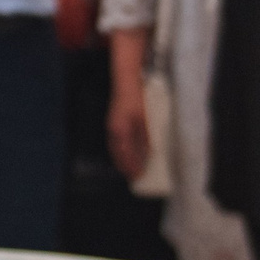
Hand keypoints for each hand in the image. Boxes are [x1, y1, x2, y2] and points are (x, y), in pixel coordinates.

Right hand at [107, 62, 151, 179]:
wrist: (125, 84)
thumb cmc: (136, 101)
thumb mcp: (144, 120)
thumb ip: (144, 138)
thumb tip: (148, 153)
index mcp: (121, 131)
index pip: (125, 154)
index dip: (131, 166)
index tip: (138, 175)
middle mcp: (113, 131)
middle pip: (117, 154)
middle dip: (125, 166)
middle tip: (133, 176)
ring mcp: (111, 127)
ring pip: (114, 149)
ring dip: (121, 160)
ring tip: (129, 168)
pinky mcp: (112, 124)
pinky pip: (114, 143)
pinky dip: (119, 152)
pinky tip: (125, 154)